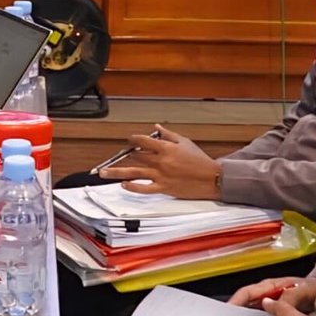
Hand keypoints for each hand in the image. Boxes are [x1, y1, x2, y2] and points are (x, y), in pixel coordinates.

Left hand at [100, 124, 223, 198]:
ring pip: (134, 172)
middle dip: (128, 154)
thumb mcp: (185, 142)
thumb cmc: (200, 160)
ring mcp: (160, 175)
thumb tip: (156, 127)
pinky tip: (123, 184)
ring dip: (117, 172)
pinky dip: (133, 187)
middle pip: (137, 156)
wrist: (211, 178)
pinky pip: (144, 188)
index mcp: (166, 148)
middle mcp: (161, 161)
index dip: (134, 139)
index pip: (143, 141)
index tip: (130, 139)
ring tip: (103, 173)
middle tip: (121, 154)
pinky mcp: (163, 188)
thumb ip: (168, 135)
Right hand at [228, 276, 315, 311]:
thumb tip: (272, 304)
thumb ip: (290, 296)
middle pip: (245, 306)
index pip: (247, 292)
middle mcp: (267, 297)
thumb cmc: (315, 290)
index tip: (228, 311)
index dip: (236, 301)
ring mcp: (270, 309)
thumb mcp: (305, 290)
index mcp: (270, 287)